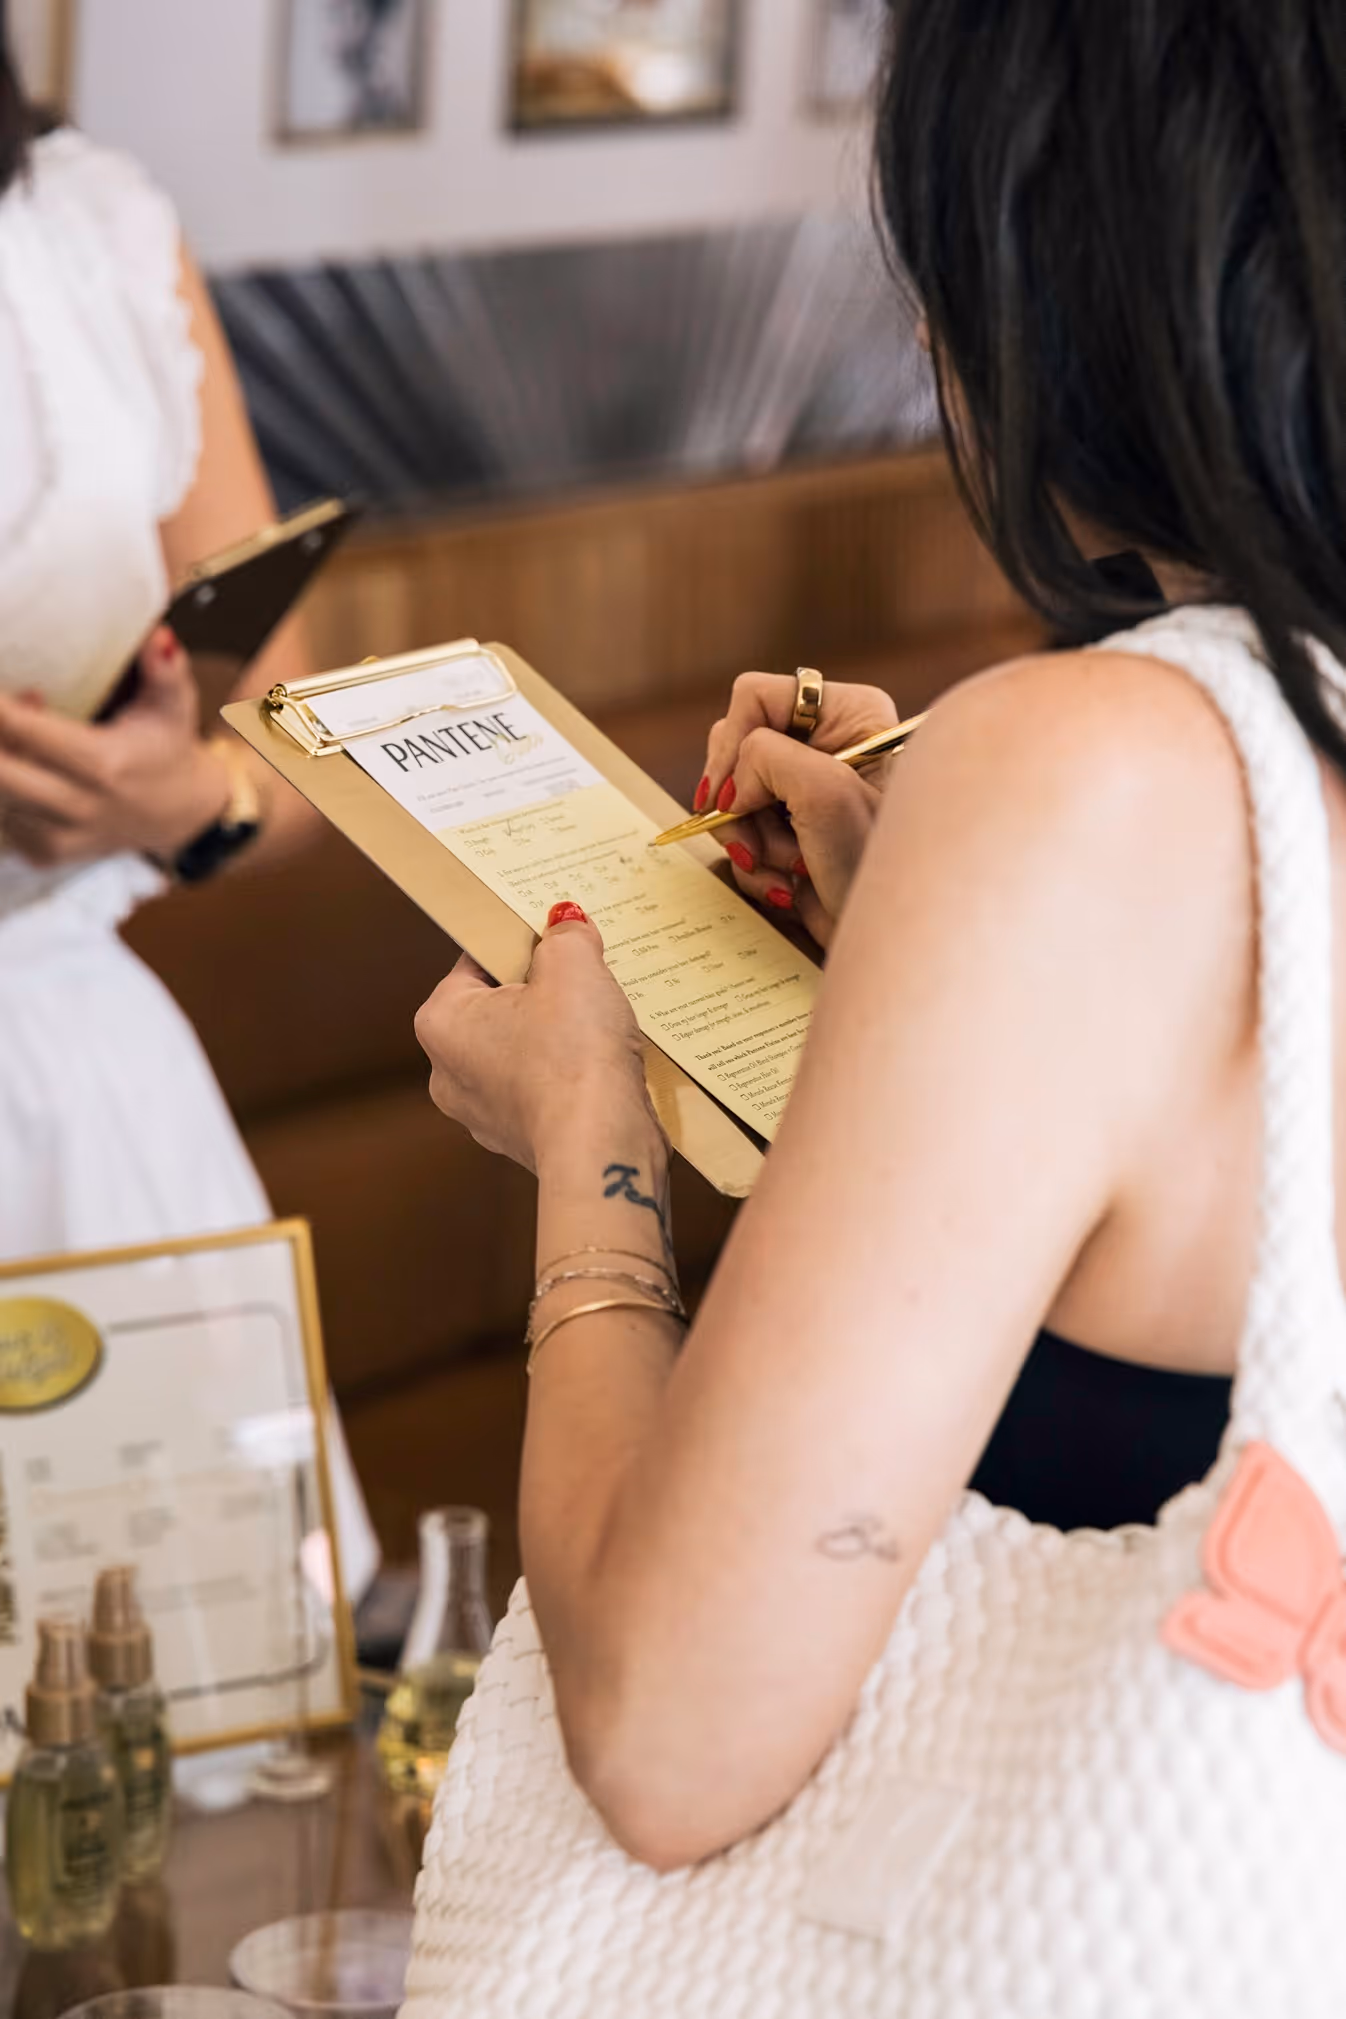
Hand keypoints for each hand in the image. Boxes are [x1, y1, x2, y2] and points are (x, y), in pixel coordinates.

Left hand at [0, 628, 231, 868]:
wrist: (182, 814)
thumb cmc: (168, 749)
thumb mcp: (174, 706)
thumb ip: (165, 670)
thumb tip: (159, 636)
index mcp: (103, 764)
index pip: (21, 729)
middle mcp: (78, 805)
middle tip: (4, 709)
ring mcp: (60, 836)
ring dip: (0, 758)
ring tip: (16, 733)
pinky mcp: (46, 854)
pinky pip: (2, 822)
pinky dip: (2, 791)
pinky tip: (22, 766)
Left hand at [416, 904, 656, 1174]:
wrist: (602, 1148)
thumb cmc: (573, 1056)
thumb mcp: (574, 968)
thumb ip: (566, 937)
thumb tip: (566, 924)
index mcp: (441, 1022)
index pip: (475, 962)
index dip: (519, 944)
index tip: (554, 938)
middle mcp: (450, 1073)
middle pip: (501, 1009)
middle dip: (543, 993)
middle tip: (584, 978)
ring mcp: (485, 1114)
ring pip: (526, 1052)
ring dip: (561, 1037)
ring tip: (603, 1023)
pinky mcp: (525, 1140)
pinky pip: (548, 1091)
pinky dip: (574, 1077)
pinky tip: (607, 1066)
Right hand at [696, 673, 899, 945]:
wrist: (895, 940)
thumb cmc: (879, 866)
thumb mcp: (825, 792)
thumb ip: (764, 757)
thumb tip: (729, 786)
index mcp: (849, 716)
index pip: (755, 698)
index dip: (732, 745)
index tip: (729, 797)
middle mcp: (828, 747)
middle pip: (736, 749)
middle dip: (740, 803)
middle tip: (759, 841)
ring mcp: (807, 795)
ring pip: (733, 799)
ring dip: (749, 842)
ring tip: (791, 869)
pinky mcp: (793, 837)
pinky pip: (742, 837)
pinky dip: (755, 868)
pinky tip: (790, 888)